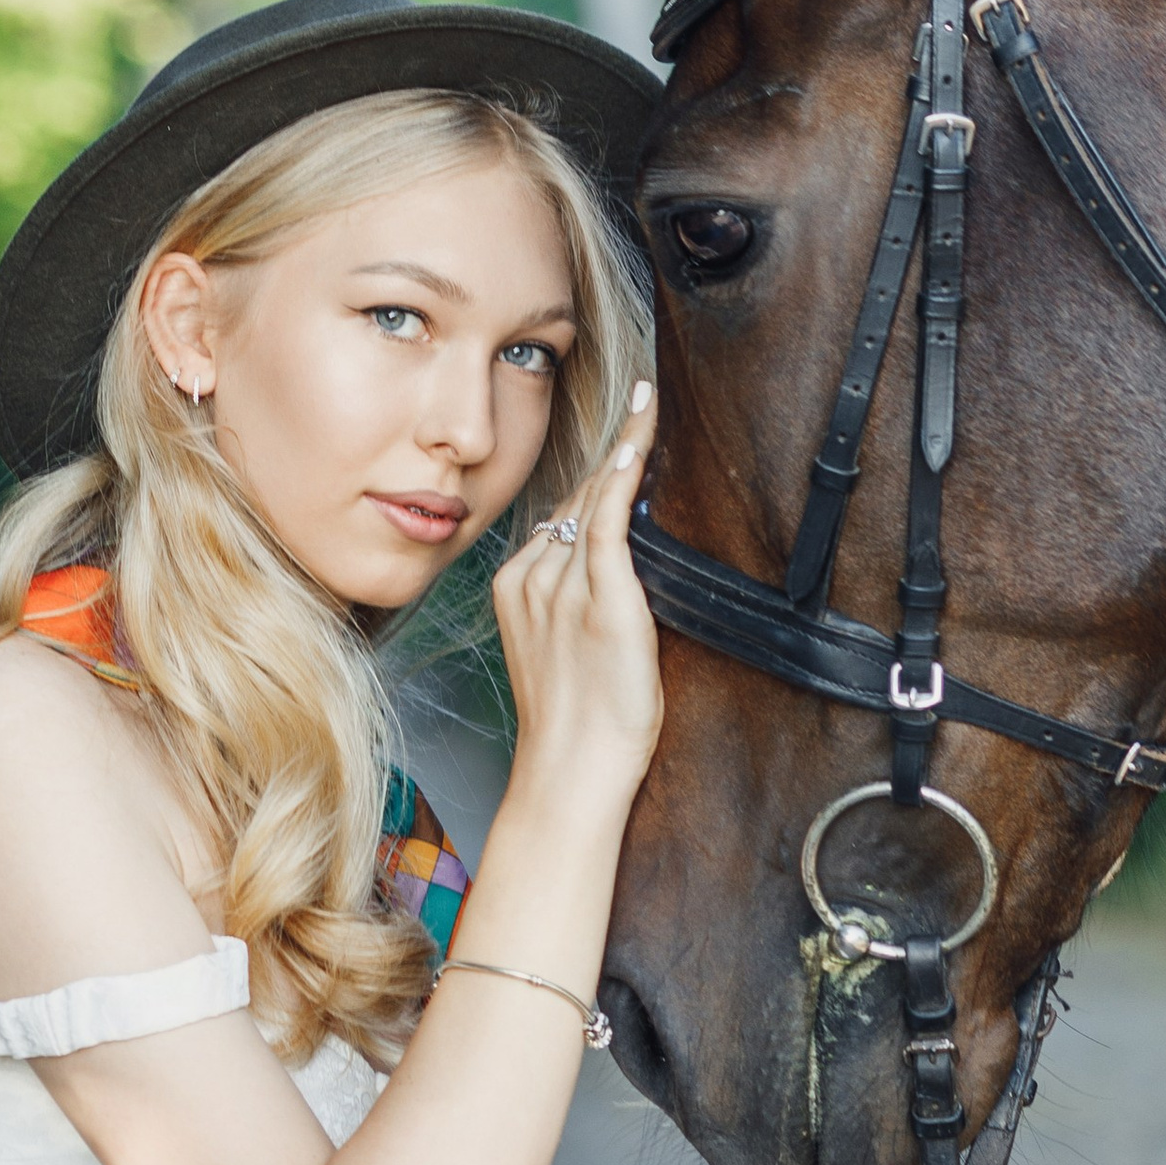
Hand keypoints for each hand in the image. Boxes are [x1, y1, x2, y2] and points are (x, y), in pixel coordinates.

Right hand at [490, 382, 661, 812]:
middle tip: (644, 392)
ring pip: (592, 504)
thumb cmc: (578, 727)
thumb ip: (579, 601)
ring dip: (624, 453)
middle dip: (608, 451)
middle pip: (575, 500)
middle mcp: (533, 577)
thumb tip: (614, 564)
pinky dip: (621, 476)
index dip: (592, 473)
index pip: (560, 516)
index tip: (616, 427)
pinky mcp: (596, 597)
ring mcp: (560, 585)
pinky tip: (636, 438)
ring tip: (648, 400)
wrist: (570, 772)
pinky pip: (606, 519)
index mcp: (518, 587)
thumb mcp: (564, 652)